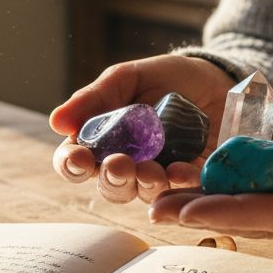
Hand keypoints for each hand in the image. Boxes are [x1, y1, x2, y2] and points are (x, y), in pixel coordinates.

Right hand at [51, 55, 234, 203]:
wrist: (216, 80)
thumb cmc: (165, 78)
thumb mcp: (127, 78)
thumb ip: (94, 99)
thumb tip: (56, 121)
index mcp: (101, 141)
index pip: (74, 162)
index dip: (72, 165)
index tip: (79, 158)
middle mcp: (126, 164)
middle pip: (108, 186)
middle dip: (111, 179)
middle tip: (119, 164)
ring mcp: (157, 176)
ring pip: (141, 194)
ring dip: (144, 185)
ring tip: (153, 170)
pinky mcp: (189, 182)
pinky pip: (181, 193)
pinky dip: (180, 184)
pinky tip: (182, 170)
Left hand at [148, 98, 272, 239]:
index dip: (234, 211)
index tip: (190, 209)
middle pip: (258, 219)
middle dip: (207, 215)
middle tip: (155, 209)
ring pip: (256, 212)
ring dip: (210, 207)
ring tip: (162, 200)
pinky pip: (264, 200)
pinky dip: (229, 195)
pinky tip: (196, 187)